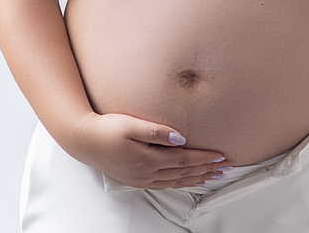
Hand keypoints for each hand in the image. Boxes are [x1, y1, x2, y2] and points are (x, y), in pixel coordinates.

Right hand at [67, 111, 228, 188]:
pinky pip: (165, 184)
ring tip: (213, 175)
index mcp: (148, 159)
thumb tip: (182, 137)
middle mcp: (147, 173)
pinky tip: (189, 181)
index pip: (184, 160)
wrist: (83, 141)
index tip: (221, 155)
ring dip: (197, 178)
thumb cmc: (107, 128)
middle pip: (184, 173)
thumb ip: (157, 131)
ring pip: (176, 181)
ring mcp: (141, 178)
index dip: (204, 158)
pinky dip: (181, 183)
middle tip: (226, 167)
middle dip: (206, 170)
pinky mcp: (137, 179)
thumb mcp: (131, 124)